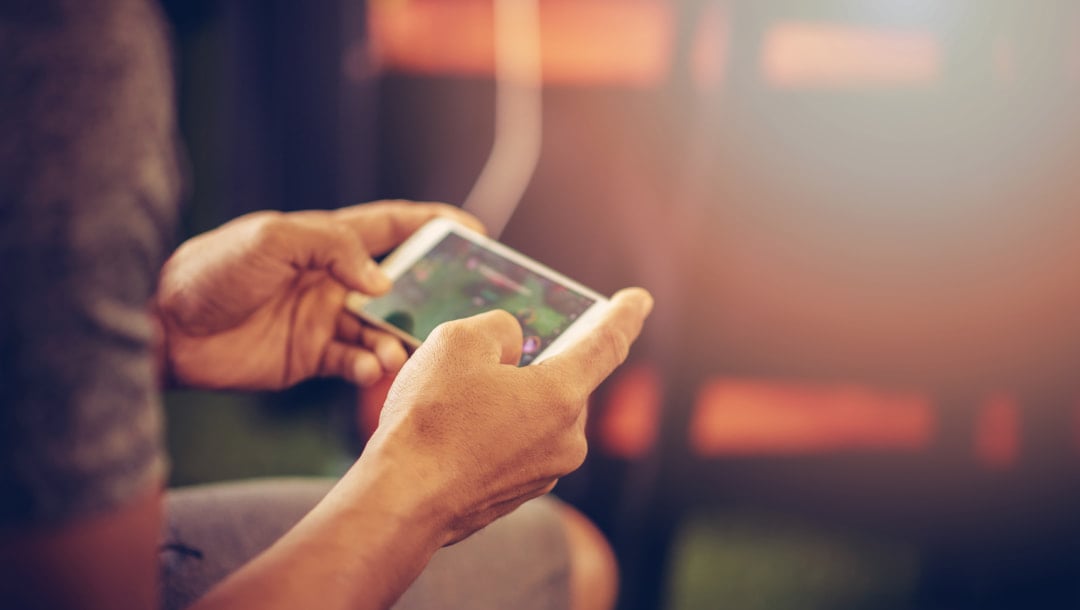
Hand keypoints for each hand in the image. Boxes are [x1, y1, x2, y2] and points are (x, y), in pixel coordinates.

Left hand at [155, 201, 483, 390]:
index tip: (475, 232)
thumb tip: (386, 281)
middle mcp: (335, 279)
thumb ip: (335, 249)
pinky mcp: (314, 357)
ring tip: (396, 351)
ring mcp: (327, 320)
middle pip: (401, 283)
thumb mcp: (274, 239)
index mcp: (328, 241)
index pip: (393, 226)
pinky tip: (370, 368)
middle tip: (464, 308)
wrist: (166, 329)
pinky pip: (357, 361)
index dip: (435, 225)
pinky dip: (370, 366)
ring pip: (385, 328)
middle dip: (434, 294)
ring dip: (399, 339)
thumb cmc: (214, 271)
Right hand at [357, 287, 652, 544]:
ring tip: (453, 406)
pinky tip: (454, 434)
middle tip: (480, 365)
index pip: (606, 344)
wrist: (403, 500)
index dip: (624, 316)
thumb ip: (499, 329)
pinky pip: (516, 445)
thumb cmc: (430, 419)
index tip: (639, 300)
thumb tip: (513, 346)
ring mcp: (545, 471)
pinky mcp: (519, 493)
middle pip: (559, 381)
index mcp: (561, 395)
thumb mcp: (458, 342)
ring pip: (534, 415)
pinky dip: (494, 432)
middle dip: (529, 367)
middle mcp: (566, 438)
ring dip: (507, 401)